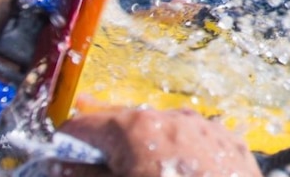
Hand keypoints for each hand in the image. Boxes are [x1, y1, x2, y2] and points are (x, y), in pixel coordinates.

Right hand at [59, 108, 262, 176]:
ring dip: (145, 147)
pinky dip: (180, 153)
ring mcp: (204, 128)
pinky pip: (195, 141)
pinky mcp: (229, 144)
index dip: (68, 142)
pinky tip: (178, 172)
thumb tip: (60, 168)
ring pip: (163, 130)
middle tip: (94, 160)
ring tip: (140, 167)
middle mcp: (172, 118)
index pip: (85, 125)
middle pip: (124, 123)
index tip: (59, 155)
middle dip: (105, 143)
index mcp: (136, 129)